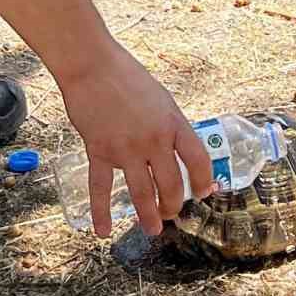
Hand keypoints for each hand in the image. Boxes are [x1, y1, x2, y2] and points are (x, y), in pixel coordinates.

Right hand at [56, 40, 216, 238]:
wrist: (92, 64)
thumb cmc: (126, 77)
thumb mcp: (161, 98)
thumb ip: (170, 125)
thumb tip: (179, 152)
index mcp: (173, 122)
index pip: (197, 161)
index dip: (203, 182)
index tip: (203, 193)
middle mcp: (153, 139)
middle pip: (171, 184)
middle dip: (173, 205)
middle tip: (170, 213)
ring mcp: (126, 147)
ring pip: (142, 193)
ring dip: (148, 216)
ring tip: (152, 230)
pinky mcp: (99, 150)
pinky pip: (101, 188)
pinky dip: (101, 212)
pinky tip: (103, 231)